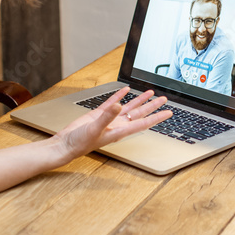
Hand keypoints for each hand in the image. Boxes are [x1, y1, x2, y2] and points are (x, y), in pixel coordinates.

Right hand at [55, 87, 171, 159]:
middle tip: (164, 99)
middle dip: (152, 106)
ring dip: (140, 100)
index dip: (157, 117)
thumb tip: (119, 105)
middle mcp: (117, 125)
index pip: (143, 122)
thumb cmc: (80, 142)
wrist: (66, 144)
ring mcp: (109, 119)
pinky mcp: (99, 115)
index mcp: (119, 130)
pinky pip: (113, 103)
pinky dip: (120, 96)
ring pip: (129, 108)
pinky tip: (126, 90)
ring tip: (150, 93)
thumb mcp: (95, 128)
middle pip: (140, 114)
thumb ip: (107, 116)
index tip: (168, 113)